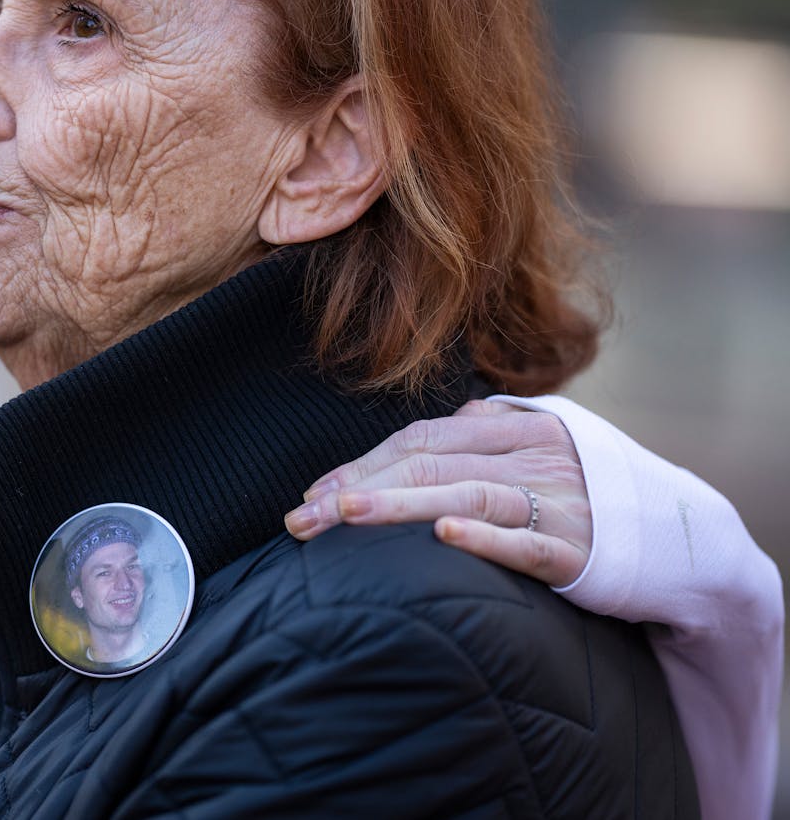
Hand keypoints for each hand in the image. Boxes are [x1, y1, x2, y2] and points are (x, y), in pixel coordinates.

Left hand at [284, 400, 592, 586]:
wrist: (674, 537)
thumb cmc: (580, 495)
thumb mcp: (530, 452)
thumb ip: (476, 442)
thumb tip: (411, 446)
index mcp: (510, 427)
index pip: (417, 440)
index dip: (359, 465)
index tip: (310, 497)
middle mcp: (530, 454)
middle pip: (427, 462)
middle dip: (357, 488)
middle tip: (302, 520)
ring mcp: (556, 498)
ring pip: (466, 492)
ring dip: (399, 503)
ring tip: (346, 516)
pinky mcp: (580, 548)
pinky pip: (527, 541)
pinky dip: (485, 536)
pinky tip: (443, 536)